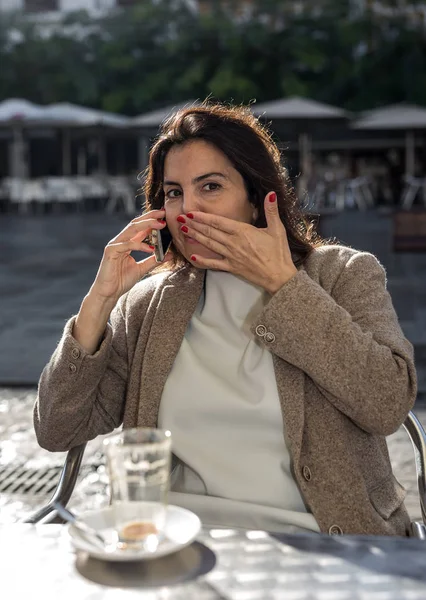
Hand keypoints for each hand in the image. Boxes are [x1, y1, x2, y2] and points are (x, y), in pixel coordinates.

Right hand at [89, 209, 172, 303]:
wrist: (109, 293)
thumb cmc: (122, 281)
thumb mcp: (143, 269)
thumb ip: (154, 261)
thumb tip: (170, 255)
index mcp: (128, 243)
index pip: (141, 227)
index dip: (152, 220)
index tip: (165, 216)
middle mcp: (121, 241)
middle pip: (136, 224)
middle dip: (150, 217)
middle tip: (163, 213)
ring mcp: (115, 245)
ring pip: (131, 229)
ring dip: (147, 225)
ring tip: (160, 225)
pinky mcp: (110, 251)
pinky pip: (127, 244)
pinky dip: (140, 245)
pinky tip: (151, 249)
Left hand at [178, 192, 297, 293]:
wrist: (279, 276)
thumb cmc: (279, 253)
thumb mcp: (277, 229)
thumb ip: (271, 211)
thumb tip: (271, 193)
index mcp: (243, 232)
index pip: (218, 222)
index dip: (203, 217)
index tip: (192, 212)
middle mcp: (233, 243)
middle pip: (210, 232)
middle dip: (194, 224)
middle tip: (181, 218)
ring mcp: (231, 256)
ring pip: (209, 244)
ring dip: (196, 237)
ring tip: (184, 230)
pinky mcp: (231, 267)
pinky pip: (213, 264)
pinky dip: (202, 260)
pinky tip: (193, 256)